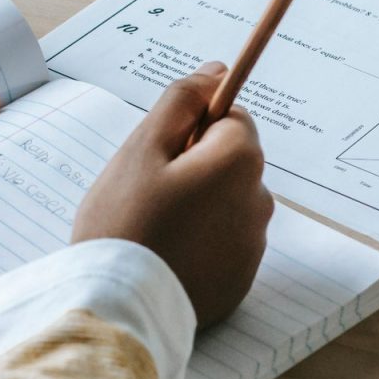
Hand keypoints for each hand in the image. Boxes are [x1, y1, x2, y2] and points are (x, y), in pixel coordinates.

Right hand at [72, 62, 272, 326]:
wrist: (119, 307)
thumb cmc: (124, 223)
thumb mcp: (143, 149)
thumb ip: (181, 102)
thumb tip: (216, 71)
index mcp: (240, 162)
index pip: (231, 119)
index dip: (193, 128)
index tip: (162, 152)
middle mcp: (259, 202)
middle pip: (230, 162)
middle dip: (195, 167)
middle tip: (148, 193)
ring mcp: (253, 246)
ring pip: (226, 203)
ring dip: (198, 205)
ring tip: (154, 228)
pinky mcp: (241, 280)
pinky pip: (223, 243)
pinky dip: (200, 242)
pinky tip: (167, 255)